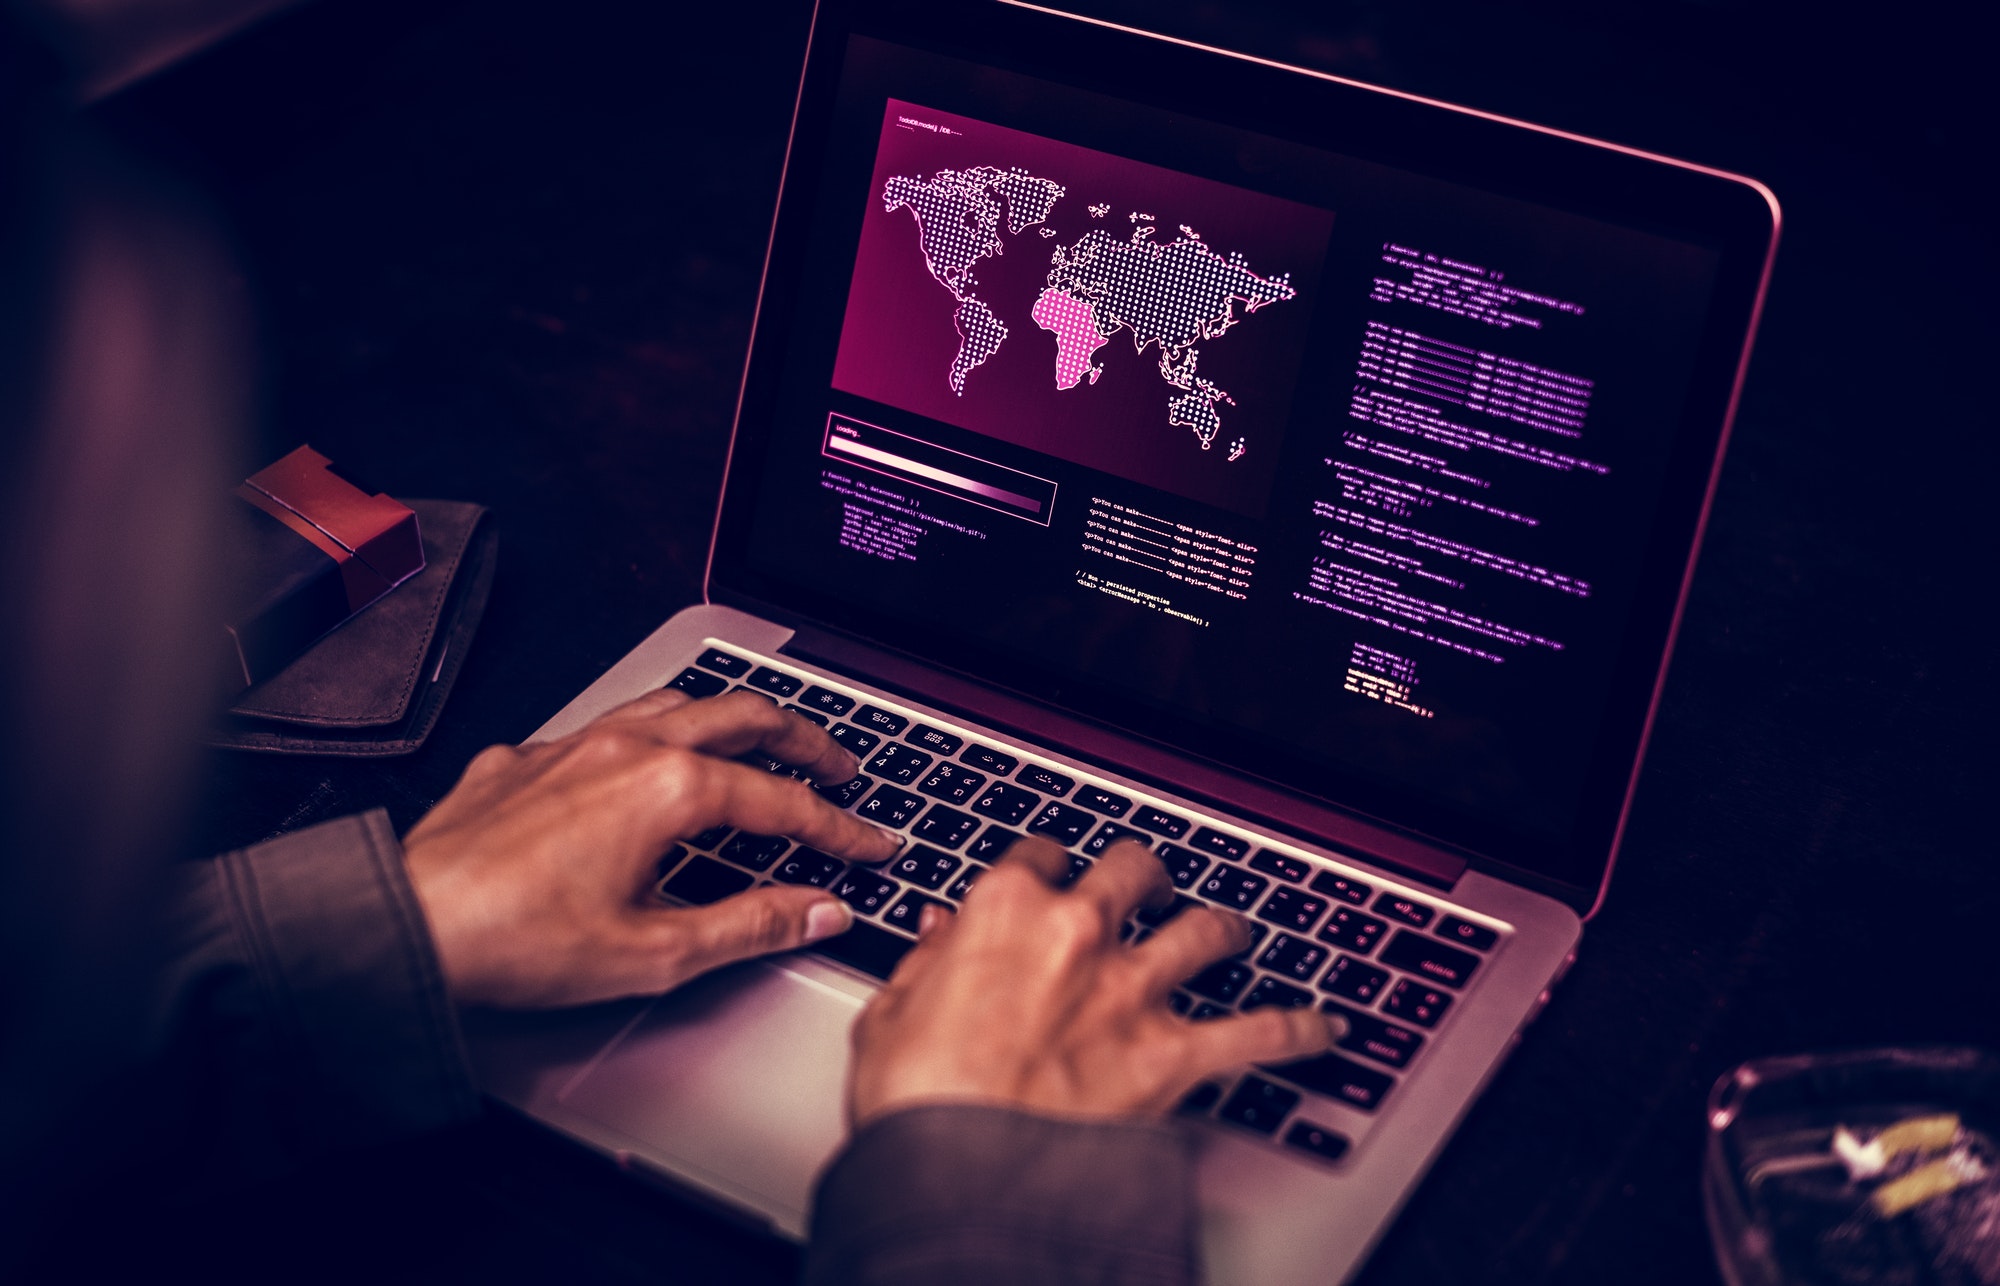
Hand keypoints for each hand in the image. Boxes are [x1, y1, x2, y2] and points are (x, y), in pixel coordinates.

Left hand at [402, 688, 899, 1008]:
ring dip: (730, 718)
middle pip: (741, 717)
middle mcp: (625, 749)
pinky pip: (606, 724)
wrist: (409, 925)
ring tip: (758, 740)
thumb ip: (750, 925)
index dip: (838, 826)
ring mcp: (572, 744)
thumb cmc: (515, 942)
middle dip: (802, 739)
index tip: (869, 843)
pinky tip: (644, 762)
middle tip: (838, 765)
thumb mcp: (655, 952)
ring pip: (674, 702)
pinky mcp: (526, 757)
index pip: (782, 802)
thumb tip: (816, 911)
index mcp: (668, 789)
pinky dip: (651, 734)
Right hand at [847, 836, 1344, 1123]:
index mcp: (1003, 912)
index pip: (1040, 856)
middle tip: (1147, 884)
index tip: (1053, 873)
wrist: (960, 1172)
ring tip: (1230, 931)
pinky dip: (1296, 1029)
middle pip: (1134, 872)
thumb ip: (924, 967)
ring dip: (1222, 928)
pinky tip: (1319, 1028)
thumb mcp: (888, 1016)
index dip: (1051, 863)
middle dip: (1144, 875)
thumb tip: (938, 941)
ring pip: (1203, 932)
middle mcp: (1078, 935)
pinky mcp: (1173, 1057)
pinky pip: (1258, 1033)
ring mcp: (1133, 993)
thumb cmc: (917, 1100)